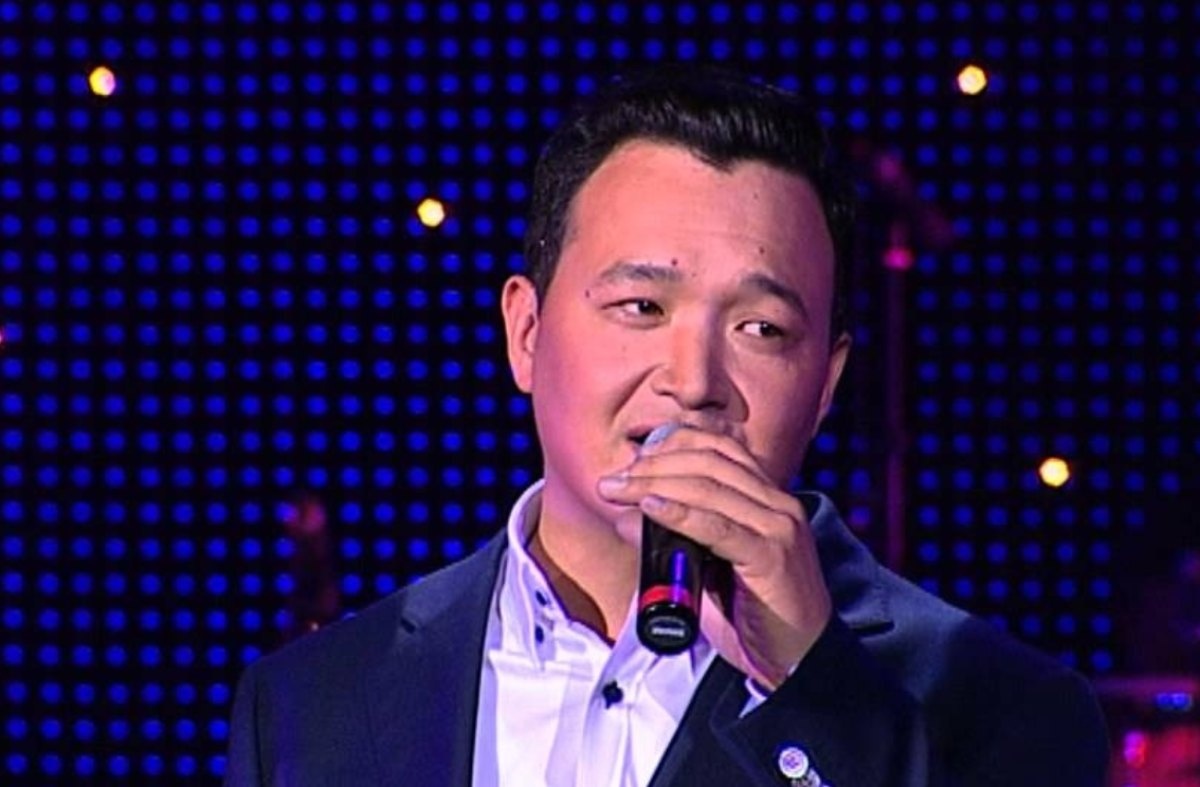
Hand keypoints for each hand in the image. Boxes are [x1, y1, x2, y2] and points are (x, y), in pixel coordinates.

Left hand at [597, 426, 830, 689]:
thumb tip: (626, 518)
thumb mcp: (710, 570)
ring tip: (618, 492)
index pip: (719, 449)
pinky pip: (718, 527)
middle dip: (653, 466)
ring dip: (654, 484)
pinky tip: (650, 508)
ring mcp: (778, 528)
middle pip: (708, 462)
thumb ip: (674, 542)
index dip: (671, 445)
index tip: (631, 463)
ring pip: (709, 487)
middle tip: (612, 482)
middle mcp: (778, 504)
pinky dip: (679, 514)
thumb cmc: (755, 617)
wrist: (801, 662)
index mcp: (769, 499)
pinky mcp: (771, 557)